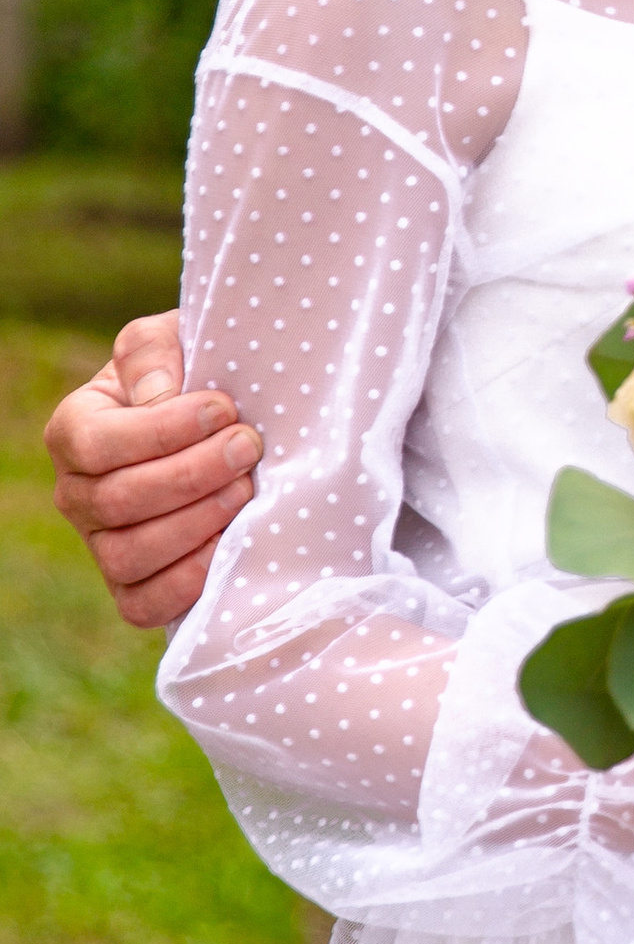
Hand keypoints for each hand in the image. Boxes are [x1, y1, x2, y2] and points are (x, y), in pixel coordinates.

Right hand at [46, 312, 263, 628]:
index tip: (224, 408)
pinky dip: (188, 581)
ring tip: (247, 490)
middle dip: (193, 474)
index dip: (163, 431)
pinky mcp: (134, 585)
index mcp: (75, 429)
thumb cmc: (197, 373)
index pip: (98, 443)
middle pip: (118, 501)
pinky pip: (143, 604)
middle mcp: (76, 493)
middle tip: (248, 447)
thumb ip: (152, 352)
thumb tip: (157, 399)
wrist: (229, 422)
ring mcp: (101, 544)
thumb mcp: (172, 340)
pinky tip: (231, 543)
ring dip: (196, 524)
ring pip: (130, 555)